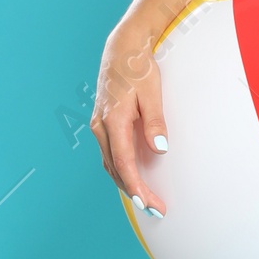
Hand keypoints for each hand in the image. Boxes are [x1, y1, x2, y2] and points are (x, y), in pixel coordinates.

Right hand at [90, 28, 168, 215]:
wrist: (121, 50)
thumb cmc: (139, 69)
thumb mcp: (152, 93)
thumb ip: (155, 121)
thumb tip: (159, 149)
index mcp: (112, 120)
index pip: (124, 163)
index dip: (136, 186)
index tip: (149, 203)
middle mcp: (101, 126)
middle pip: (115, 169)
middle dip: (134, 192)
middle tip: (156, 209)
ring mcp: (99, 126)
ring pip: (110, 164)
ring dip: (126, 184)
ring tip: (147, 200)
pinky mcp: (102, 125)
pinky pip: (110, 154)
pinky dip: (120, 170)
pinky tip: (133, 179)